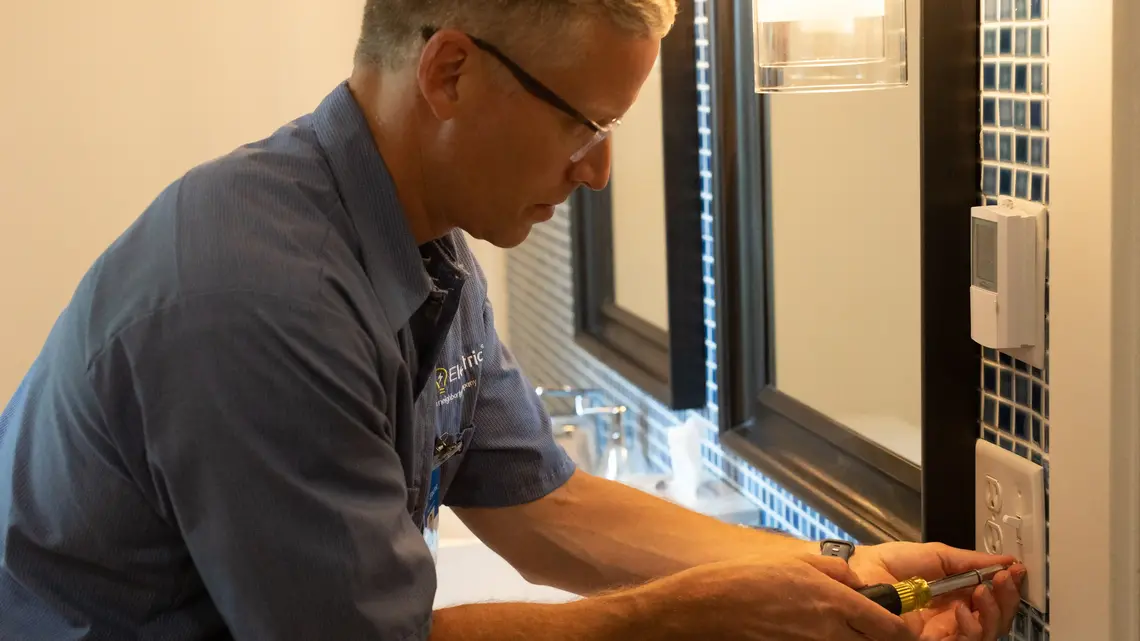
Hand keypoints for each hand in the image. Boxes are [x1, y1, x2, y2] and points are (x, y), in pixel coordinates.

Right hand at [647, 554, 916, 640]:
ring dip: (852, 638)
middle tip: (871, 624)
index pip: (890, 628)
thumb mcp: (797, 562)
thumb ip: (835, 571)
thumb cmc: (747, 581)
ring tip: (832, 623)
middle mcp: (831, 632)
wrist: (711, 608)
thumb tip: (855, 581)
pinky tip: (810, 630)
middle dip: (879, 635)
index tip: (902, 625)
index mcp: (835, 603)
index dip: (902, 629)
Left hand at [848, 542, 1024, 640]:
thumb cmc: (884, 565)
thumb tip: (1002, 559)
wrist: (857, 575)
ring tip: (984, 590)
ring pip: (985, 635)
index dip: (1006, 587)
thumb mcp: (934, 556)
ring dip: (992, 612)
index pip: (990, 600)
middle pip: (993, 620)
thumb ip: (968, 561)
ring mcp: (942, 633)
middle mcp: (951, 618)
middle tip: (1005, 578)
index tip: (1014, 569)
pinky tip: (964, 609)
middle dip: (1006, 599)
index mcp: (952, 596)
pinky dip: (970, 627)